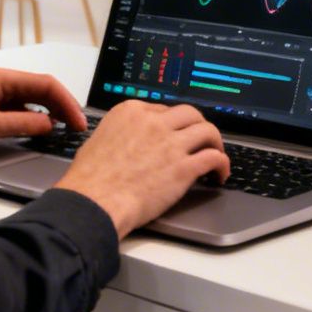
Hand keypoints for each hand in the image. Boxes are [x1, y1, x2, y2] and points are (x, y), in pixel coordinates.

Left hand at [0, 68, 85, 153]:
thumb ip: (21, 124)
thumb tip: (49, 125)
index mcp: (3, 79)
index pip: (46, 84)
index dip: (67, 103)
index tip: (78, 122)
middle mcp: (1, 81)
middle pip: (42, 89)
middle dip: (62, 107)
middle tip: (76, 128)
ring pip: (31, 99)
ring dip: (49, 112)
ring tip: (63, 130)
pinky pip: (19, 107)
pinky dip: (33, 117)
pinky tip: (37, 130)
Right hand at [55, 101, 229, 238]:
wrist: (95, 201)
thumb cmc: (90, 179)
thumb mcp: (99, 139)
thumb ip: (121, 133)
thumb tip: (130, 140)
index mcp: (131, 111)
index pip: (164, 110)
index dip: (174, 124)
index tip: (177, 135)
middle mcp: (154, 122)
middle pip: (190, 113)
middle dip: (198, 126)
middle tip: (201, 139)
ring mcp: (171, 143)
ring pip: (207, 130)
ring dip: (215, 142)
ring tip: (216, 154)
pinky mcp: (183, 167)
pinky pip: (213, 157)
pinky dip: (222, 164)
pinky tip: (219, 174)